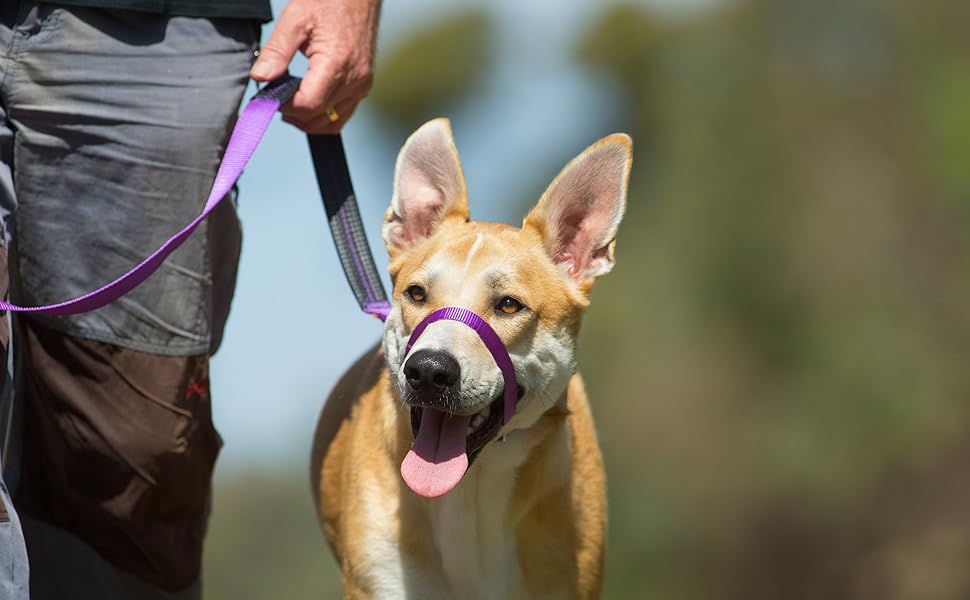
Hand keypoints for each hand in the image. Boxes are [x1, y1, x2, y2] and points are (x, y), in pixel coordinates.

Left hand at [250, 0, 380, 133]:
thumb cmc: (330, 0)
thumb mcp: (295, 18)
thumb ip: (276, 51)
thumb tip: (260, 78)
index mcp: (336, 64)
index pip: (308, 104)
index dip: (284, 106)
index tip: (268, 96)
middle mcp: (354, 79)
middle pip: (319, 118)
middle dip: (293, 115)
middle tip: (274, 100)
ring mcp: (362, 85)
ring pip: (332, 122)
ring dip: (308, 120)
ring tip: (288, 103)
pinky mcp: (364, 85)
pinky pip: (343, 113)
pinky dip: (323, 115)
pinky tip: (307, 100)